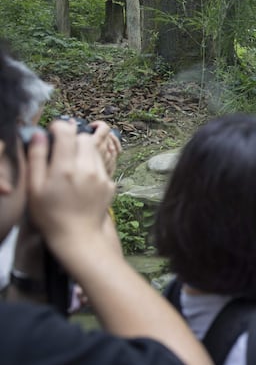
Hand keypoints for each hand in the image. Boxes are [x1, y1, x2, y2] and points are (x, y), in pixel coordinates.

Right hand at [26, 120, 115, 256]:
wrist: (78, 236)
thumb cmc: (50, 214)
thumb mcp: (35, 187)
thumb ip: (37, 158)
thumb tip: (40, 134)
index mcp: (65, 168)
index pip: (67, 132)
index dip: (58, 128)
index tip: (52, 134)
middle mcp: (87, 168)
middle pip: (84, 138)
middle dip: (73, 140)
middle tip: (62, 153)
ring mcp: (102, 176)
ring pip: (95, 150)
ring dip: (84, 152)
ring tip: (72, 167)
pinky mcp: (110, 183)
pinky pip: (102, 165)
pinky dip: (92, 166)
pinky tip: (82, 181)